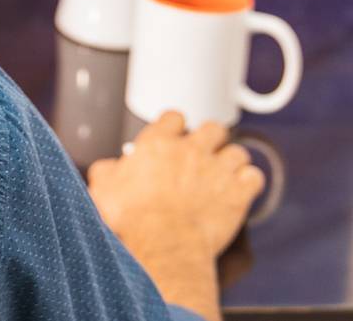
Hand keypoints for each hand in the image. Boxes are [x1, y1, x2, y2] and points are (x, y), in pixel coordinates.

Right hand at [90, 111, 264, 256]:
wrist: (164, 242)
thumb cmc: (133, 218)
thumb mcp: (104, 188)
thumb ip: (107, 171)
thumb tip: (108, 169)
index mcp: (158, 143)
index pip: (174, 117)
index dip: (175, 125)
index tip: (174, 133)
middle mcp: (191, 150)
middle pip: (213, 128)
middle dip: (212, 137)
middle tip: (205, 151)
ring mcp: (218, 169)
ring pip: (238, 152)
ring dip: (232, 160)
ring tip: (225, 172)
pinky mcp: (238, 193)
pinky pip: (255, 177)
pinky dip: (250, 182)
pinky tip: (242, 189)